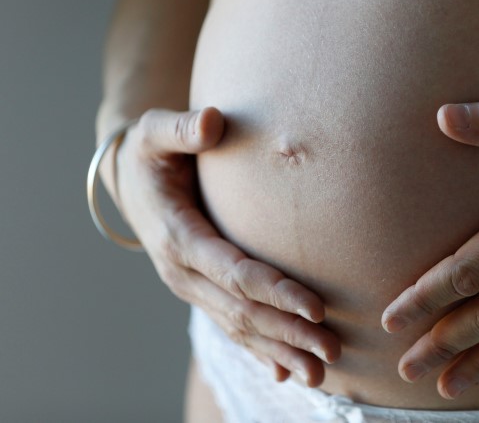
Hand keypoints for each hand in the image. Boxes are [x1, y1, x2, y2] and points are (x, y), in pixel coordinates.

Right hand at [110, 106, 339, 385]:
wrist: (128, 179)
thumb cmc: (152, 151)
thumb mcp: (156, 131)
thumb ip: (182, 128)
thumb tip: (211, 121)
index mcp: (178, 237)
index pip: (235, 271)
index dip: (275, 291)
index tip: (316, 307)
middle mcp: (183, 273)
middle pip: (243, 311)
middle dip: (288, 333)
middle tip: (332, 352)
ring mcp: (191, 287)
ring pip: (239, 327)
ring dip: (279, 351)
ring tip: (320, 375)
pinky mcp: (200, 291)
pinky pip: (231, 327)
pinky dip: (259, 351)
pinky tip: (285, 372)